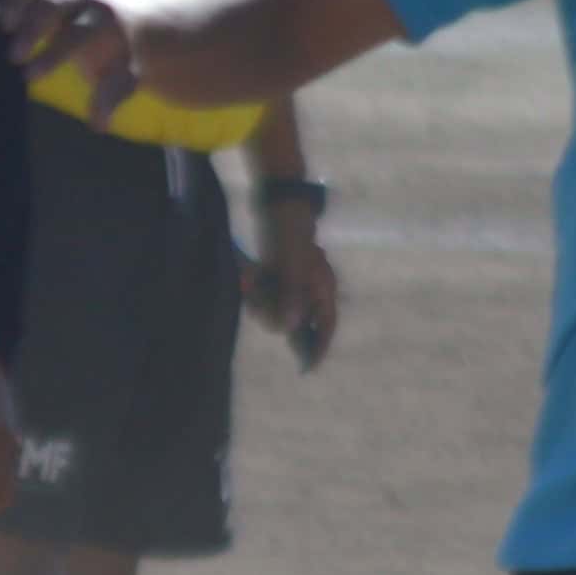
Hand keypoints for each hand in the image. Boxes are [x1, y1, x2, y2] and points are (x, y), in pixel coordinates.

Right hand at [0, 0, 137, 119]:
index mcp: (102, 20)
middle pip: (56, 2)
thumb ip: (111, 98)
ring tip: (2, 26)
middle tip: (14, 56)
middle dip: (33, 27)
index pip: (78, 33)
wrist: (124, 23)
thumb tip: (98, 124)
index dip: (53, 53)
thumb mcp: (123, 78)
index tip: (30, 76)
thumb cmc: (117, 57)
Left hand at [243, 211, 341, 367]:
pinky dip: (256, 290)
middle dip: (273, 313)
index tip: (307, 367)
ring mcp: (295, 284)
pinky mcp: (280, 278)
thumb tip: (290, 328)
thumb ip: (292, 295)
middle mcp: (311, 289)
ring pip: (277, 309)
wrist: (278, 206)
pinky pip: (267, 297)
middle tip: (256, 297)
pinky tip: (249, 273)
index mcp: (323, 287)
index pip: (326, 325)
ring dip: (260, 299)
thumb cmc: (291, 232)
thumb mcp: (292, 264)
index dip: (318, 348)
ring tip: (251, 276)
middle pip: (296, 320)